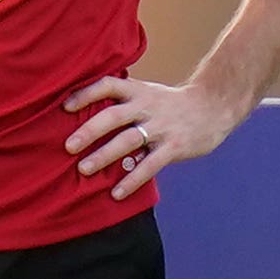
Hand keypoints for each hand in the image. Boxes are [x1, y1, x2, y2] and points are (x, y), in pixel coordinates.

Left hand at [62, 73, 244, 200]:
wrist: (214, 106)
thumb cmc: (171, 104)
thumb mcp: (148, 93)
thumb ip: (122, 101)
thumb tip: (83, 114)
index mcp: (138, 91)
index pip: (108, 85)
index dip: (85, 93)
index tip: (65, 106)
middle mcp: (147, 106)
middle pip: (113, 116)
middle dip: (89, 131)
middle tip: (68, 146)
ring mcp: (161, 126)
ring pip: (128, 140)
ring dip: (104, 156)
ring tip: (84, 170)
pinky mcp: (174, 146)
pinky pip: (150, 165)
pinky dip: (132, 180)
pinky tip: (116, 193)